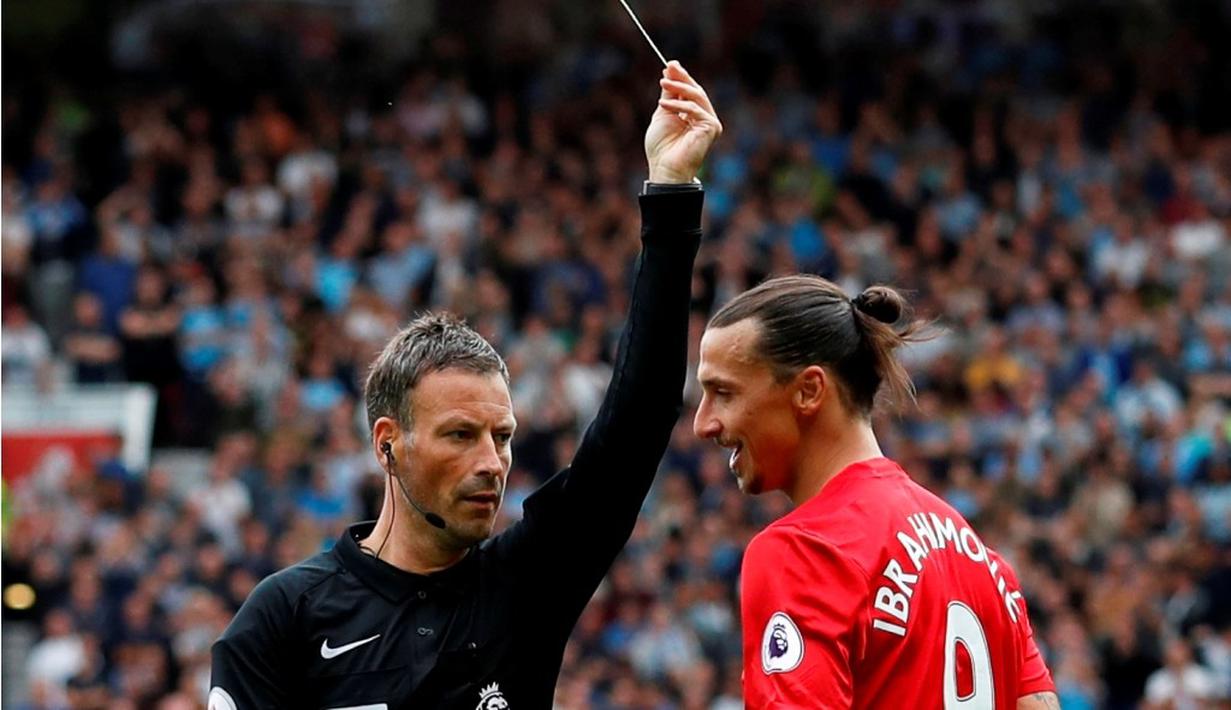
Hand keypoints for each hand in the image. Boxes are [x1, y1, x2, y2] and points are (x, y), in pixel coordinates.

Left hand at [645, 61, 721, 183]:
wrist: (664, 167)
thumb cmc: (662, 147)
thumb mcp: (663, 113)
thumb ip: (669, 94)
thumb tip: (671, 69)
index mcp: (694, 115)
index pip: (691, 92)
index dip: (681, 78)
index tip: (669, 66)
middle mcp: (705, 118)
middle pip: (696, 91)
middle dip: (682, 78)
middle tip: (668, 69)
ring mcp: (710, 123)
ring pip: (697, 97)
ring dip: (679, 88)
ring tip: (663, 83)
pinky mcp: (711, 128)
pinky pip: (695, 109)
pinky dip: (679, 105)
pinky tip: (663, 105)